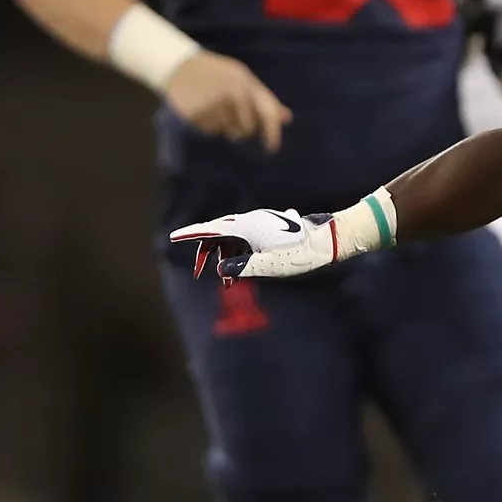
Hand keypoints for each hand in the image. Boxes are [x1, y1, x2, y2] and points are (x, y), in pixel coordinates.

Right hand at [164, 52, 293, 150]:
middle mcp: (230, 97)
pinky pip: (210, 131)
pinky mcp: (195, 116)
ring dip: (224, 125)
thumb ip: (264, 98)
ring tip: (213, 105)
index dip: (272, 133)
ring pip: (227, 131)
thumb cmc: (217, 72)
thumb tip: (286, 118)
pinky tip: (203, 108)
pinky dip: (210, 125)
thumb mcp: (242, 78)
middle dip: (243, 128)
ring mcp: (212, 107)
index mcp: (245, 85)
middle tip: (232, 115)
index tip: (272, 148)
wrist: (178, 65)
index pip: (266, 115)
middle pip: (247, 129)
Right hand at [169, 207, 335, 279]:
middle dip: (206, 251)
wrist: (327, 241)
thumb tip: (220, 270)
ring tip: (225, 281)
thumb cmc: (300, 254)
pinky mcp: (268, 227)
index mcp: (248, 227)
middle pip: (219, 232)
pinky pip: (244, 237)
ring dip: (223, 255)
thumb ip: (243, 267)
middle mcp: (251, 220)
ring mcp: (260, 222)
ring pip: (232, 236)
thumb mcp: (270, 265)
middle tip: (198, 270)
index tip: (174, 237)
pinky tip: (239, 269)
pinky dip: (236, 251)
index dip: (191, 234)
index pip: (213, 230)